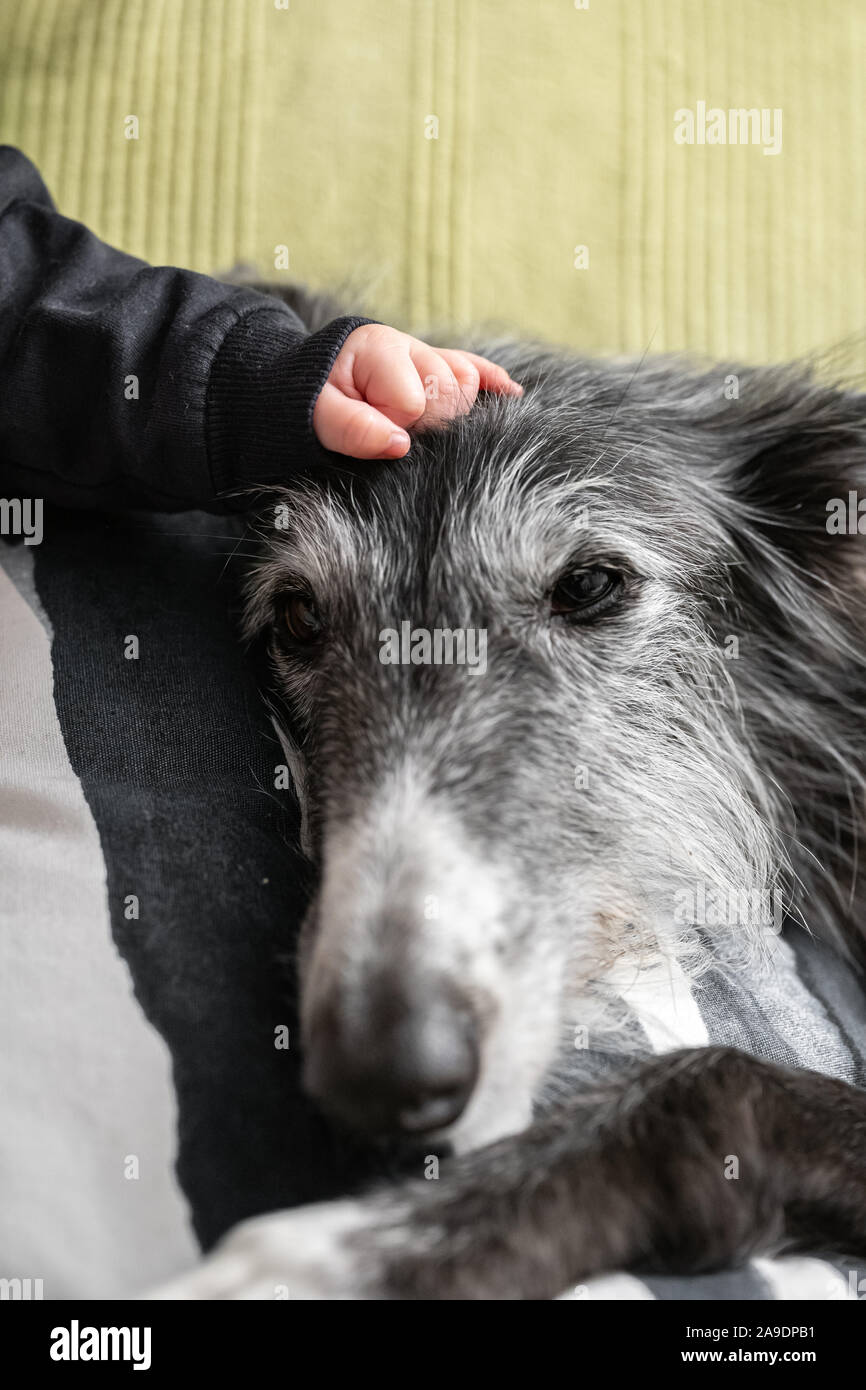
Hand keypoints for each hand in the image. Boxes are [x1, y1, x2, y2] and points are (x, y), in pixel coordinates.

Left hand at [312, 323, 521, 458]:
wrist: (305, 385)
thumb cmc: (309, 402)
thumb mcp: (315, 416)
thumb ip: (351, 428)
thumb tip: (400, 445)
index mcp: (378, 349)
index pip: (413, 400)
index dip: (396, 427)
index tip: (371, 431)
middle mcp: (407, 345)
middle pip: (450, 389)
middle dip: (429, 422)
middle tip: (396, 432)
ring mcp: (425, 354)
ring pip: (466, 380)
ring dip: (456, 408)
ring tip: (428, 427)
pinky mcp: (436, 365)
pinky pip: (473, 368)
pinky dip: (492, 382)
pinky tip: (512, 395)